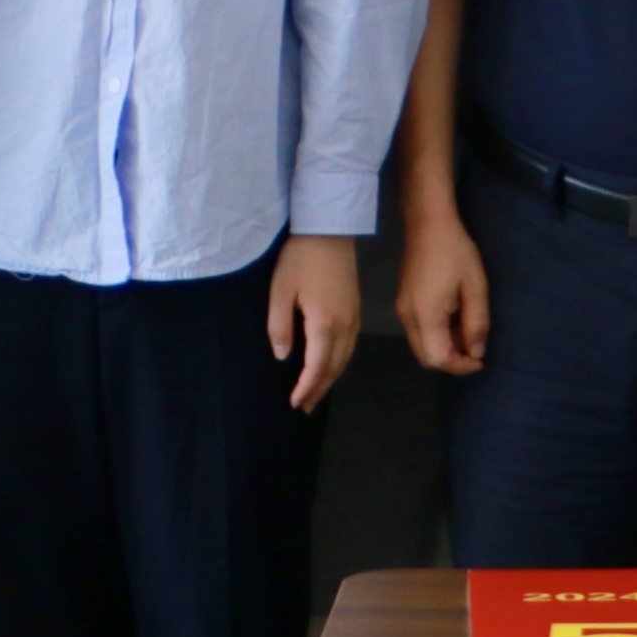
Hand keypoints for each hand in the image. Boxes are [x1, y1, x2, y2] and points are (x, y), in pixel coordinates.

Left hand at [273, 235, 363, 411]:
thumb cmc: (300, 258)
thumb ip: (280, 326)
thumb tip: (283, 356)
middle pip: (334, 366)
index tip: (295, 403)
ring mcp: (354, 316)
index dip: (307, 387)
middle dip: (319, 389)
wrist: (328, 228)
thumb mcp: (280, 291)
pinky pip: (351, 345)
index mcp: (325, 323)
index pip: (317, 366)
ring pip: (345, 358)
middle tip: (305, 407)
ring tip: (316, 393)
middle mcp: (345, 325)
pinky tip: (332, 364)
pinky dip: (340, 362)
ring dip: (331, 378)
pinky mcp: (356, 308)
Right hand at [398, 199, 491, 377]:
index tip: (480, 360)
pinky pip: (418, 332)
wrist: (428, 223)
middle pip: (426, 358)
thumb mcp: (475, 287)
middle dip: (451, 361)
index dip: (460, 366)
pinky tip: (453, 321)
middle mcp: (408, 317)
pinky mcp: (403, 303)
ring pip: (421, 346)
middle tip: (475, 350)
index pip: (438, 358)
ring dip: (444, 349)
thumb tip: (475, 353)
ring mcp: (402, 310)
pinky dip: (436, 337)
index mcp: (425, 314)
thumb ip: (476, 323)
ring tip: (467, 334)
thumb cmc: (455, 252)